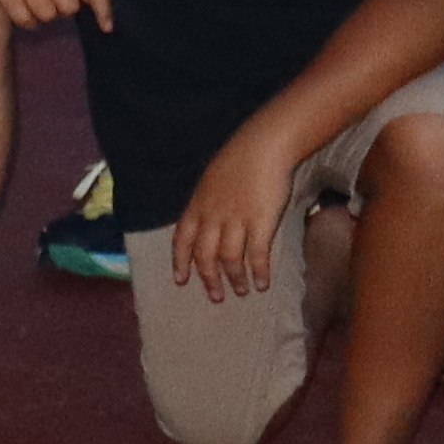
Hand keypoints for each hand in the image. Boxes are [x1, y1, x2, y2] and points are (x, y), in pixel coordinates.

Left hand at [169, 123, 298, 302]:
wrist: (262, 146)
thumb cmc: (238, 160)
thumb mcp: (210, 182)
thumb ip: (206, 204)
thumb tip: (205, 222)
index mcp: (197, 206)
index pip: (181, 240)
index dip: (180, 262)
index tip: (180, 280)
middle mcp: (212, 216)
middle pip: (204, 255)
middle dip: (208, 279)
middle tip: (216, 297)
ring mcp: (236, 219)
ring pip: (229, 259)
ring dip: (234, 279)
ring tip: (242, 292)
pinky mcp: (260, 221)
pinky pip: (257, 254)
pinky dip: (259, 271)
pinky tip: (263, 283)